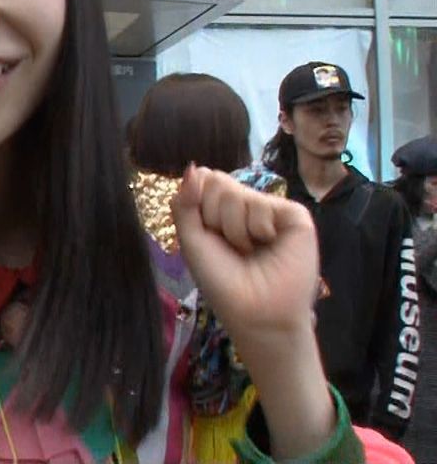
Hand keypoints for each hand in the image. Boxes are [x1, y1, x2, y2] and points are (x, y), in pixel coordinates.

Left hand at [171, 164, 319, 341]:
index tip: (206, 233)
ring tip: (250, 251)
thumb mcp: (192, 241)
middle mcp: (247, 205)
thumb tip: (194, 167)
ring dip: (235, 230)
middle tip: (230, 246)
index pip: (204, 180)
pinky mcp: (294, 215)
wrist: (255, 312)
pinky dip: (257, 229)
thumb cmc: (222, 281)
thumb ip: (185, 204)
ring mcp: (270, 209)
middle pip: (218, 182)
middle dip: (214, 217)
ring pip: (238, 194)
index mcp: (222, 209)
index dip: (197, 204)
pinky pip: (263, 204)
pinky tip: (268, 246)